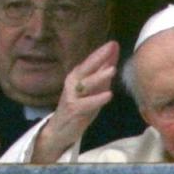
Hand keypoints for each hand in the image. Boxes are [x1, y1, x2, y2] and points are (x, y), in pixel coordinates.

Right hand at [32, 41, 119, 162]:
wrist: (60, 130)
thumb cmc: (79, 108)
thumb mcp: (92, 90)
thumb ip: (102, 75)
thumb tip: (113, 58)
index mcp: (77, 76)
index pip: (90, 62)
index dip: (101, 52)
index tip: (114, 43)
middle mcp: (73, 83)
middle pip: (86, 67)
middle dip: (99, 57)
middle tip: (112, 47)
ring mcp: (72, 96)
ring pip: (86, 84)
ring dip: (99, 76)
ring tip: (113, 70)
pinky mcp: (73, 110)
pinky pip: (87, 104)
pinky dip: (97, 99)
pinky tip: (109, 94)